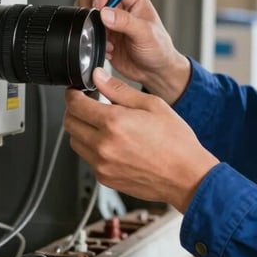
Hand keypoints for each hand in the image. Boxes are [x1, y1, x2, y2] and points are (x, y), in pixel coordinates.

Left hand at [63, 67, 218, 212]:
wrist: (187, 177)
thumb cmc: (176, 143)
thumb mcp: (152, 104)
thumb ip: (119, 90)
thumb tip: (99, 77)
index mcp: (114, 123)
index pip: (75, 104)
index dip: (73, 94)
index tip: (77, 92)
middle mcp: (103, 146)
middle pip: (69, 123)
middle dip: (75, 110)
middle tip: (88, 105)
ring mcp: (102, 165)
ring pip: (74, 142)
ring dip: (81, 130)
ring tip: (102, 125)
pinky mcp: (105, 179)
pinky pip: (87, 159)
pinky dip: (92, 148)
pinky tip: (111, 143)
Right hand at [76, 0, 190, 104]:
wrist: (154, 72)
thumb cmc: (159, 49)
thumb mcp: (145, 34)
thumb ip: (126, 21)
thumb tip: (105, 12)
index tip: (98, 7)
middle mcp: (119, 6)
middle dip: (89, 7)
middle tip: (95, 22)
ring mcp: (109, 21)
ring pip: (86, 11)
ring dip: (90, 25)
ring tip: (105, 38)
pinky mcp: (102, 35)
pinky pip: (87, 31)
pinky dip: (91, 40)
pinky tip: (107, 49)